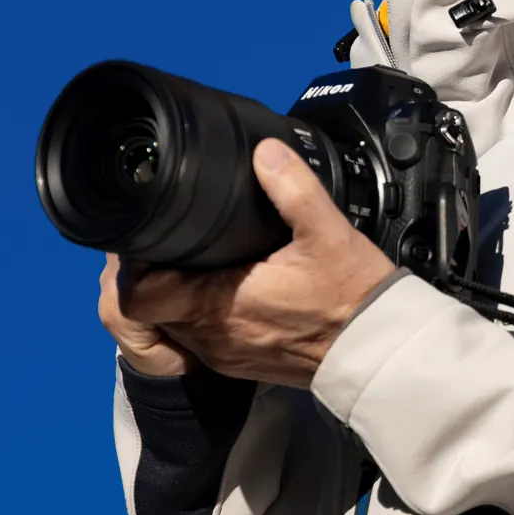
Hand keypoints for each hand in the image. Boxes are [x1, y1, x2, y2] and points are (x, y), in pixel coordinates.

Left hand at [114, 138, 396, 388]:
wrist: (377, 348)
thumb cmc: (352, 295)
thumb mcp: (327, 231)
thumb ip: (293, 186)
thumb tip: (265, 151)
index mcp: (221, 304)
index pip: (138, 294)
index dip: (135, 262)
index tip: (156, 230)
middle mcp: (214, 337)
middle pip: (152, 306)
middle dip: (158, 270)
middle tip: (179, 234)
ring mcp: (226, 354)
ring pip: (176, 322)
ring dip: (180, 291)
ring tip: (204, 254)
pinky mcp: (242, 362)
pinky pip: (203, 336)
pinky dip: (204, 310)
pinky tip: (232, 282)